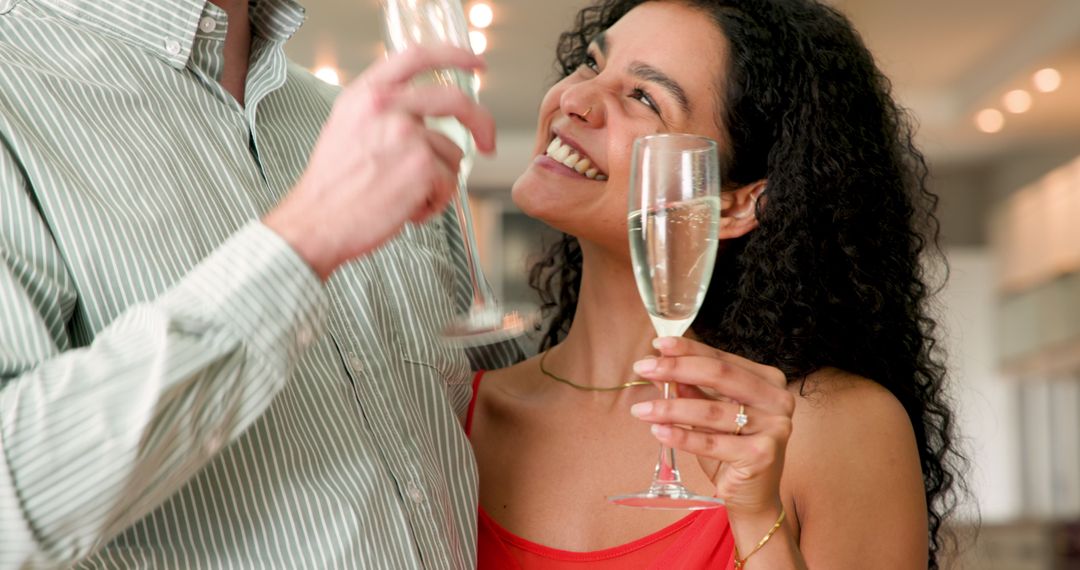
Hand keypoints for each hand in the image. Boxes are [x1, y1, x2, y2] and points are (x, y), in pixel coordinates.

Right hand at [264, 45, 494, 279]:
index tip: (475, 63)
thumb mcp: (348, 127)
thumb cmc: (333, 185)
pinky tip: (406, 209)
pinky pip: (449, 184)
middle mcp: (387, 107)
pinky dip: (434, 203)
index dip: (453, 55)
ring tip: (405, 196)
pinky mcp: (423, 167)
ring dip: (438, 181)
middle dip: (481, 122)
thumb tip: (422, 113)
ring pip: (452, 154)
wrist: (316, 221)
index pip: (417, 56)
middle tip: (488, 142)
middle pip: (454, 100)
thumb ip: (383, 110)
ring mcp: (407, 135)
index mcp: (367, 94)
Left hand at [629, 336, 794, 516]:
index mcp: (768, 381)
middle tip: (643, 368)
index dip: (688, 350)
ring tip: (641, 410)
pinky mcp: (762, 454)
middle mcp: (777, 399)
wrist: (752, 495)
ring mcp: (774, 427)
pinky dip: (681, 436)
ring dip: (670, 408)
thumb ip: (690, 388)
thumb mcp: (709, 414)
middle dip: (676, 369)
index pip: (722, 359)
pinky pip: (711, 442)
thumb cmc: (731, 449)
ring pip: (711, 411)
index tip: (657, 346)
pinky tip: (658, 431)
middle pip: (719, 375)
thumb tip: (658, 363)